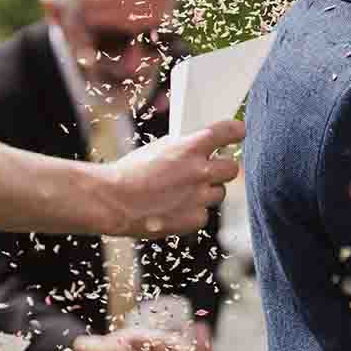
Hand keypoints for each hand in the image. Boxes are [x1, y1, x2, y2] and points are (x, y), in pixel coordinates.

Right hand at [99, 120, 244, 235]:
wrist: (113, 201)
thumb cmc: (130, 172)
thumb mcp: (157, 149)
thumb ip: (183, 149)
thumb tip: (199, 150)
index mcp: (190, 147)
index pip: (229, 132)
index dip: (236, 132)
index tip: (238, 133)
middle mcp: (200, 171)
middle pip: (232, 168)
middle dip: (222, 168)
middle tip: (208, 170)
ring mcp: (199, 197)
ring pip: (219, 193)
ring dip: (206, 192)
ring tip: (181, 193)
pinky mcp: (194, 219)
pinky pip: (203, 214)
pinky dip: (192, 212)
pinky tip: (173, 209)